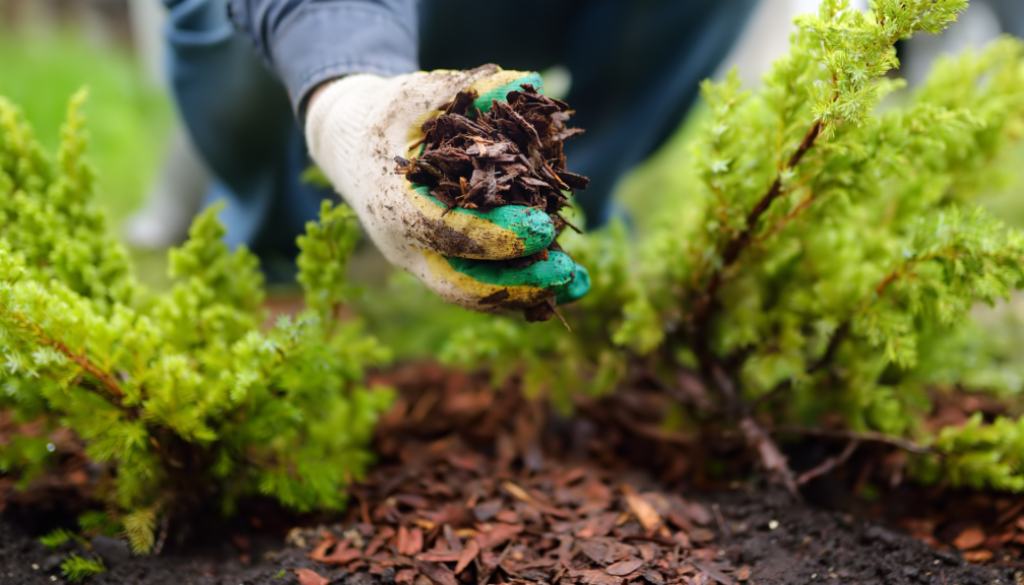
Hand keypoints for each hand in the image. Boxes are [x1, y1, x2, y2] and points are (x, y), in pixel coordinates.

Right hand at [304, 65, 588, 312]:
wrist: (349, 146)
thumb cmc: (386, 115)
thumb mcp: (418, 93)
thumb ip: (468, 88)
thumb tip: (526, 84)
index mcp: (393, 204)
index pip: (446, 231)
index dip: (497, 235)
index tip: (545, 228)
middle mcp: (404, 245)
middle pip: (461, 284)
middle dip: (517, 284)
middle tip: (567, 273)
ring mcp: (420, 262)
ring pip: (473, 294)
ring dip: (527, 294)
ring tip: (579, 285)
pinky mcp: (439, 265)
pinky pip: (480, 286)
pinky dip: (521, 288)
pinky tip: (566, 283)